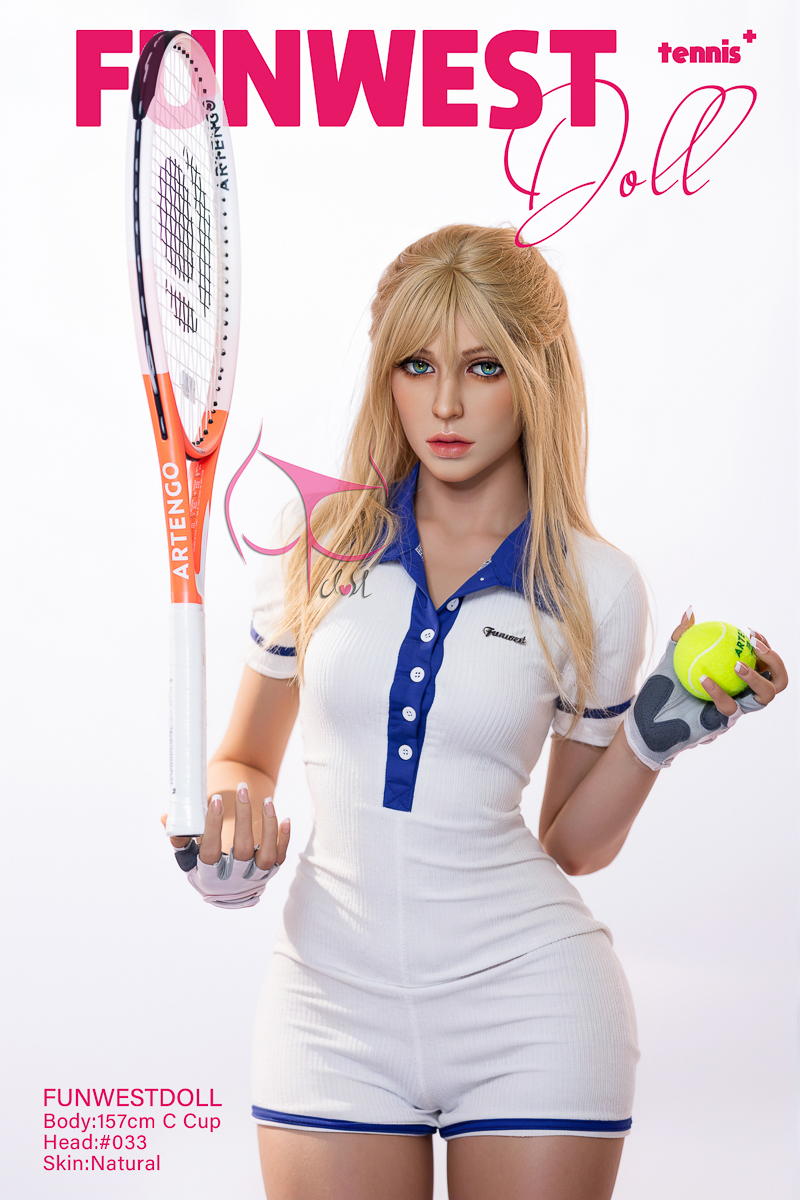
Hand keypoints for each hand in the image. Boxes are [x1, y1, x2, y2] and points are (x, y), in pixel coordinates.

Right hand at [164, 783, 290, 908]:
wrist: (227, 892)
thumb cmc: (204, 868)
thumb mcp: (187, 859)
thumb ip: (179, 838)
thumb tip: (166, 816)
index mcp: (209, 876)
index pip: (210, 851)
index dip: (213, 826)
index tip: (217, 800)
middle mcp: (234, 880)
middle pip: (242, 849)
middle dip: (243, 817)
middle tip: (242, 789)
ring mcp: (255, 877)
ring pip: (265, 854)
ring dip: (267, 825)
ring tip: (267, 801)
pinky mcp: (271, 872)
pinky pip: (281, 856)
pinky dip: (284, 838)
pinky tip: (285, 818)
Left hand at [624, 608, 787, 770]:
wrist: (647, 719)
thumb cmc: (662, 688)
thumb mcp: (670, 657)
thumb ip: (681, 636)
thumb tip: (690, 610)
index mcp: (735, 679)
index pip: (763, 663)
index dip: (766, 647)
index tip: (751, 632)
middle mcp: (741, 695)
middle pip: (777, 681)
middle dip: (774, 662)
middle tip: (755, 646)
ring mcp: (735, 711)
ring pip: (763, 698)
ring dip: (755, 677)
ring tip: (738, 664)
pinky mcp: (722, 724)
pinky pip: (727, 707)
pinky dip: (717, 691)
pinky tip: (703, 678)